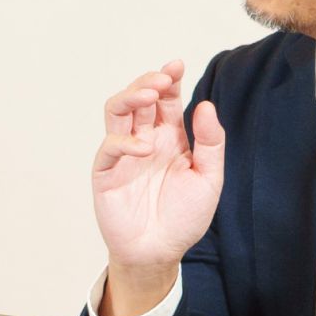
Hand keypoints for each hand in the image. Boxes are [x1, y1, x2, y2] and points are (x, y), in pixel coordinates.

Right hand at [92, 60, 225, 315]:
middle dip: (149, 82)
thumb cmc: (184, 217)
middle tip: (163, 77)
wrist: (160, 252)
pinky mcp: (106, 172)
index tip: (177, 64)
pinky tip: (145, 147)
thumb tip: (205, 105)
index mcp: (169, 138)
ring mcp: (123, 154)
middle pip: (139, 99)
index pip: (166, 100)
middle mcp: (144, 140)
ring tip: (149, 94)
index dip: (169, 80)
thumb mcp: (209, 178)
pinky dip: (125, 141)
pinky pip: (109, 147)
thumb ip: (210, 142)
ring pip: (117, 112)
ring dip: (130, 97)